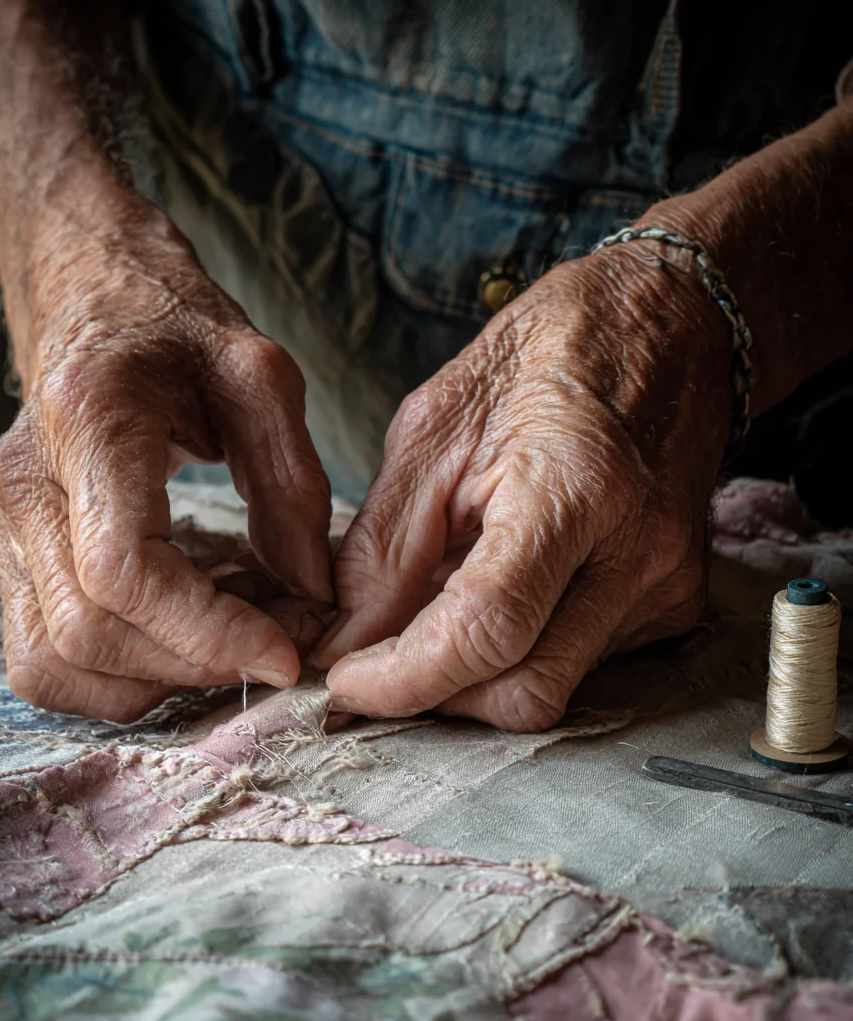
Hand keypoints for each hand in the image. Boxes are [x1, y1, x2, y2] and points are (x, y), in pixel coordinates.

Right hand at [0, 199, 331, 720]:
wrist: (92, 293)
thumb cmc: (174, 325)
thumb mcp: (261, 378)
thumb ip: (291, 486)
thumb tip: (311, 595)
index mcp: (90, 422)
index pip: (124, 571)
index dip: (207, 632)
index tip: (284, 651)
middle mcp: (28, 483)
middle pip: (90, 633)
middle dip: (198, 664)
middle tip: (281, 641)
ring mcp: (6, 524)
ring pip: (56, 662)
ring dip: (159, 678)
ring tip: (232, 633)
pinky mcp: (11, 553)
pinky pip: (46, 656)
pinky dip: (123, 671)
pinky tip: (185, 630)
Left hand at [314, 241, 732, 730]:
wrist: (674, 326)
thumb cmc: (551, 353)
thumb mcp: (437, 426)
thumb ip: (386, 544)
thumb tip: (342, 642)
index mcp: (573, 486)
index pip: (487, 627)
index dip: (405, 677)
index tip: (346, 681)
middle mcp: (636, 550)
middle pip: (525, 690)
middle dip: (435, 694)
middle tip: (375, 659)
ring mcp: (667, 585)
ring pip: (554, 691)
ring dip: (475, 678)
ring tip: (436, 611)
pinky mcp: (678, 604)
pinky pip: (584, 666)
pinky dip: (522, 654)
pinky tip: (499, 595)